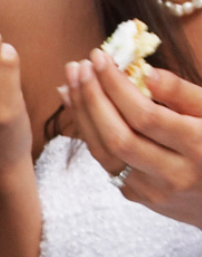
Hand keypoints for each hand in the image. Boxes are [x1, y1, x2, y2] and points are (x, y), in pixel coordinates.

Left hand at [64, 51, 201, 228]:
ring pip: (104, 154)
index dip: (117, 88)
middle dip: (92, 100)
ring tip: (70, 85)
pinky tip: (81, 109)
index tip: (100, 58)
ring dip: (82, 117)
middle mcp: (172, 173)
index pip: (146, 116)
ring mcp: (151, 190)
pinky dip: (90, 134)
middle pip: (118, 137)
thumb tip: (146, 73)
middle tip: (77, 68)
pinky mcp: (136, 196)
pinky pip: (106, 162)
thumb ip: (183, 94)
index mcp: (199, 146)